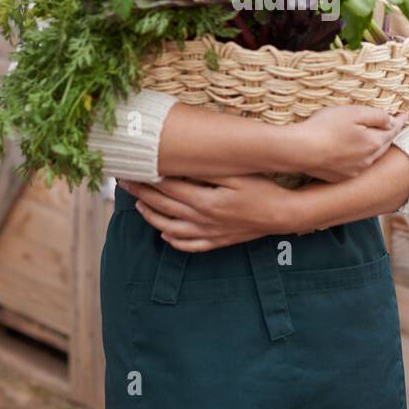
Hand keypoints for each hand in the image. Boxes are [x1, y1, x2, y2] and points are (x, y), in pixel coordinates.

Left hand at [117, 174, 299, 250]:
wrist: (284, 215)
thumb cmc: (263, 189)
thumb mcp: (238, 174)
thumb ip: (209, 169)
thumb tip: (182, 162)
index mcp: (206, 202)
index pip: (166, 189)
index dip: (146, 179)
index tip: (130, 169)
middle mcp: (203, 221)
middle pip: (164, 207)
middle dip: (141, 194)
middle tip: (124, 183)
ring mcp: (210, 234)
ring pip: (171, 229)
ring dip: (151, 217)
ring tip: (138, 205)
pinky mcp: (218, 241)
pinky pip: (189, 245)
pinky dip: (173, 240)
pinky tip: (165, 233)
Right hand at [294, 105, 406, 181]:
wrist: (300, 150)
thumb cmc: (325, 128)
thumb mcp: (354, 113)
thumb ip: (377, 116)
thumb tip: (392, 119)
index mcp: (373, 143)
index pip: (393, 130)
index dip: (399, 120)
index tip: (404, 113)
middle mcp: (367, 160)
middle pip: (384, 145)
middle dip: (389, 134)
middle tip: (393, 123)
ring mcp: (354, 171)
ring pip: (371, 157)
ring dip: (374, 146)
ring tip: (375, 136)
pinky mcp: (340, 177)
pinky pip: (356, 165)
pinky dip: (359, 156)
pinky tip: (353, 151)